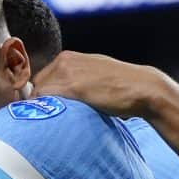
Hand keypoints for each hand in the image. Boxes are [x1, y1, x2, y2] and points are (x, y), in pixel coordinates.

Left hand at [32, 51, 169, 118]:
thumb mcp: (94, 75)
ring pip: (39, 93)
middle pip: (36, 85)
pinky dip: (45, 110)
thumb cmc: (121, 87)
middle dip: (40, 101)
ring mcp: (67, 72)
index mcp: (69, 57)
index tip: (45, 109)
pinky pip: (45, 99)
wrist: (142, 88)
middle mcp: (65, 61)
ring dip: (41, 107)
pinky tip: (54, 120)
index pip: (41, 77)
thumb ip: (76, 80)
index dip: (41, 95)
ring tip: (52, 121)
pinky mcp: (72, 86)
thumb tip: (63, 98)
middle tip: (47, 118)